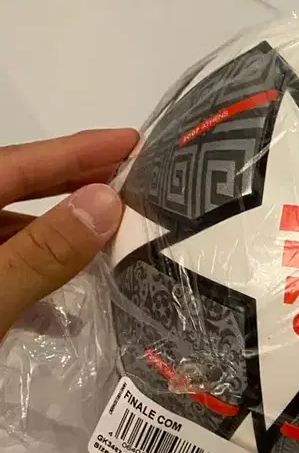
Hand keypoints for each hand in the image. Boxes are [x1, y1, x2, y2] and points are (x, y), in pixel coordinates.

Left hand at [0, 129, 138, 338]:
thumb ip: (45, 250)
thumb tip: (108, 200)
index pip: (18, 165)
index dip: (75, 150)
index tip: (130, 140)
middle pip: (16, 191)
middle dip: (74, 184)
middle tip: (133, 178)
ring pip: (13, 236)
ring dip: (60, 237)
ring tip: (114, 237)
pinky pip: (5, 275)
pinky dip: (36, 284)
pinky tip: (66, 312)